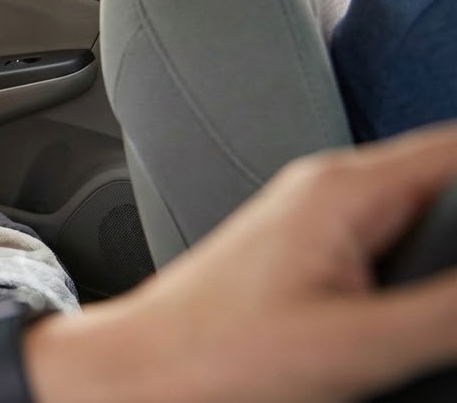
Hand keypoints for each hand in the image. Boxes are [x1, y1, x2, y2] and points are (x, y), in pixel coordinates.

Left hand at [26, 122, 456, 401]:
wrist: (135, 375)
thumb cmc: (215, 355)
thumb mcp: (358, 342)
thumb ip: (448, 310)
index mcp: (345, 189)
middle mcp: (329, 192)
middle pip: (446, 183)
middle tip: (454, 302)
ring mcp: (315, 224)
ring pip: (419, 218)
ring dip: (448, 252)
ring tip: (439, 313)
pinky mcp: (306, 260)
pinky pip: (387, 249)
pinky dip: (420, 273)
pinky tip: (422, 316)